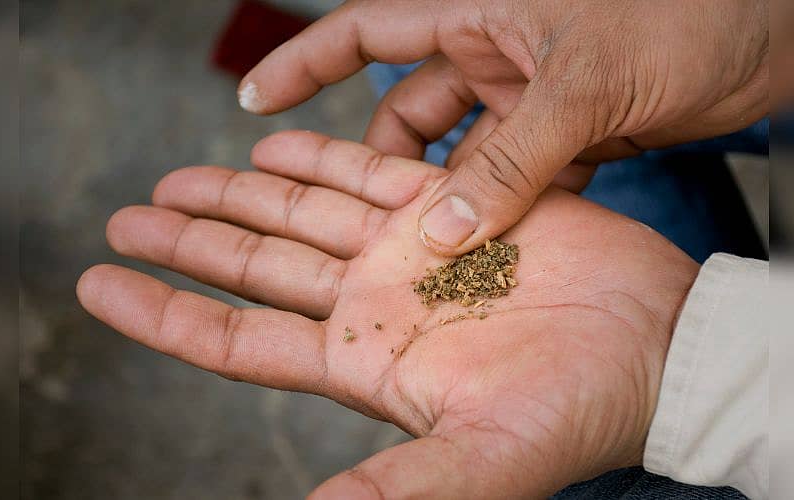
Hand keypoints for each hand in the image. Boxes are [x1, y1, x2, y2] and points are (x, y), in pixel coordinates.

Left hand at [77, 131, 697, 497]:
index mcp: (363, 363)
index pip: (237, 340)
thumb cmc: (577, 412)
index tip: (102, 284)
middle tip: (125, 219)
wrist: (653, 348)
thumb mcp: (483, 460)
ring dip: (236, 192)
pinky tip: (271, 147)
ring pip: (300, 212)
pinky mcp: (451, 204)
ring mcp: (408, 249)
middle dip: (188, 241)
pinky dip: (317, 155)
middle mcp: (372, 302)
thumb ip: (401, 488)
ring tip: (176, 180)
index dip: (167, 313)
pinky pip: (368, 169)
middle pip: (255, 266)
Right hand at [236, 0, 767, 254]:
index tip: (253, 103)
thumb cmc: (686, 16)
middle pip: (404, 116)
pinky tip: (486, 249)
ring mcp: (525, 100)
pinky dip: (498, 214)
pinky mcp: (561, 139)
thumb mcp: (585, 85)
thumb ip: (512, 163)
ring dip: (445, 204)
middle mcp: (492, 54)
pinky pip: (509, 182)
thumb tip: (440, 233)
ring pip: (458, 160)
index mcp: (479, 11)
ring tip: (423, 252)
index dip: (304, 65)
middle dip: (377, 166)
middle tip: (356, 223)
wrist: (768, 39)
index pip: (366, 32)